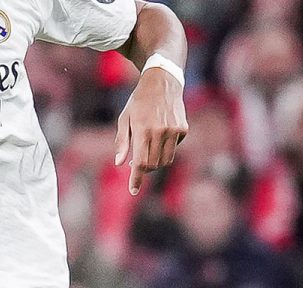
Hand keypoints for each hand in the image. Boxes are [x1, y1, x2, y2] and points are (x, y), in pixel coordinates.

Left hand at [115, 68, 187, 195]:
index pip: (141, 163)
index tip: (133, 191)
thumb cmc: (139, 102)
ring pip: (165, 160)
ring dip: (155, 162)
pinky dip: (165, 149)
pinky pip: (173, 149)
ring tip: (147, 151)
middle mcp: (160, 132)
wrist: (163, 82)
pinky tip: (160, 135)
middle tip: (136, 163)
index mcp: (143, 130)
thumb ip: (122, 141)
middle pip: (153, 165)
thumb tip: (119, 163)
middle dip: (144, 169)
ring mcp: (174, 131)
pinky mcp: (183, 129)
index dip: (136, 179)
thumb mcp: (125, 118)